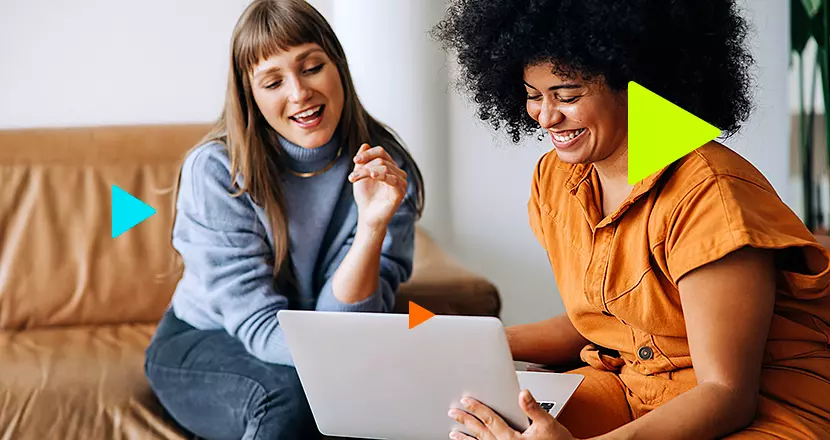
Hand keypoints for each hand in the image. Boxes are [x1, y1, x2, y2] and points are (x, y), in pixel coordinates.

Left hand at [348, 143, 407, 229]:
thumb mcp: (360, 175)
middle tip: (352, 177)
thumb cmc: (365, 197)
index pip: (381, 152)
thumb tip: (365, 145)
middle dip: (364, 166)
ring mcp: (401, 182)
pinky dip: (381, 175)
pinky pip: (393, 179)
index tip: (355, 160)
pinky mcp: (400, 192)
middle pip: (381, 160)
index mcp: (390, 167)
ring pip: (385, 167)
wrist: (367, 216)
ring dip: (366, 172)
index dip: (368, 154)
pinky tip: (372, 176)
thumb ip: (363, 161)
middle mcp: (398, 173)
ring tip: (354, 179)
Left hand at [448, 390, 575, 439]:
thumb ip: (533, 408)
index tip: (465, 400)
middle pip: (480, 432)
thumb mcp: (548, 423)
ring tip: (454, 433)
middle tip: (453, 412)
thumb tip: (523, 394)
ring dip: (466, 438)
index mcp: (513, 439)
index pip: (490, 420)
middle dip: (465, 421)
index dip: (476, 408)